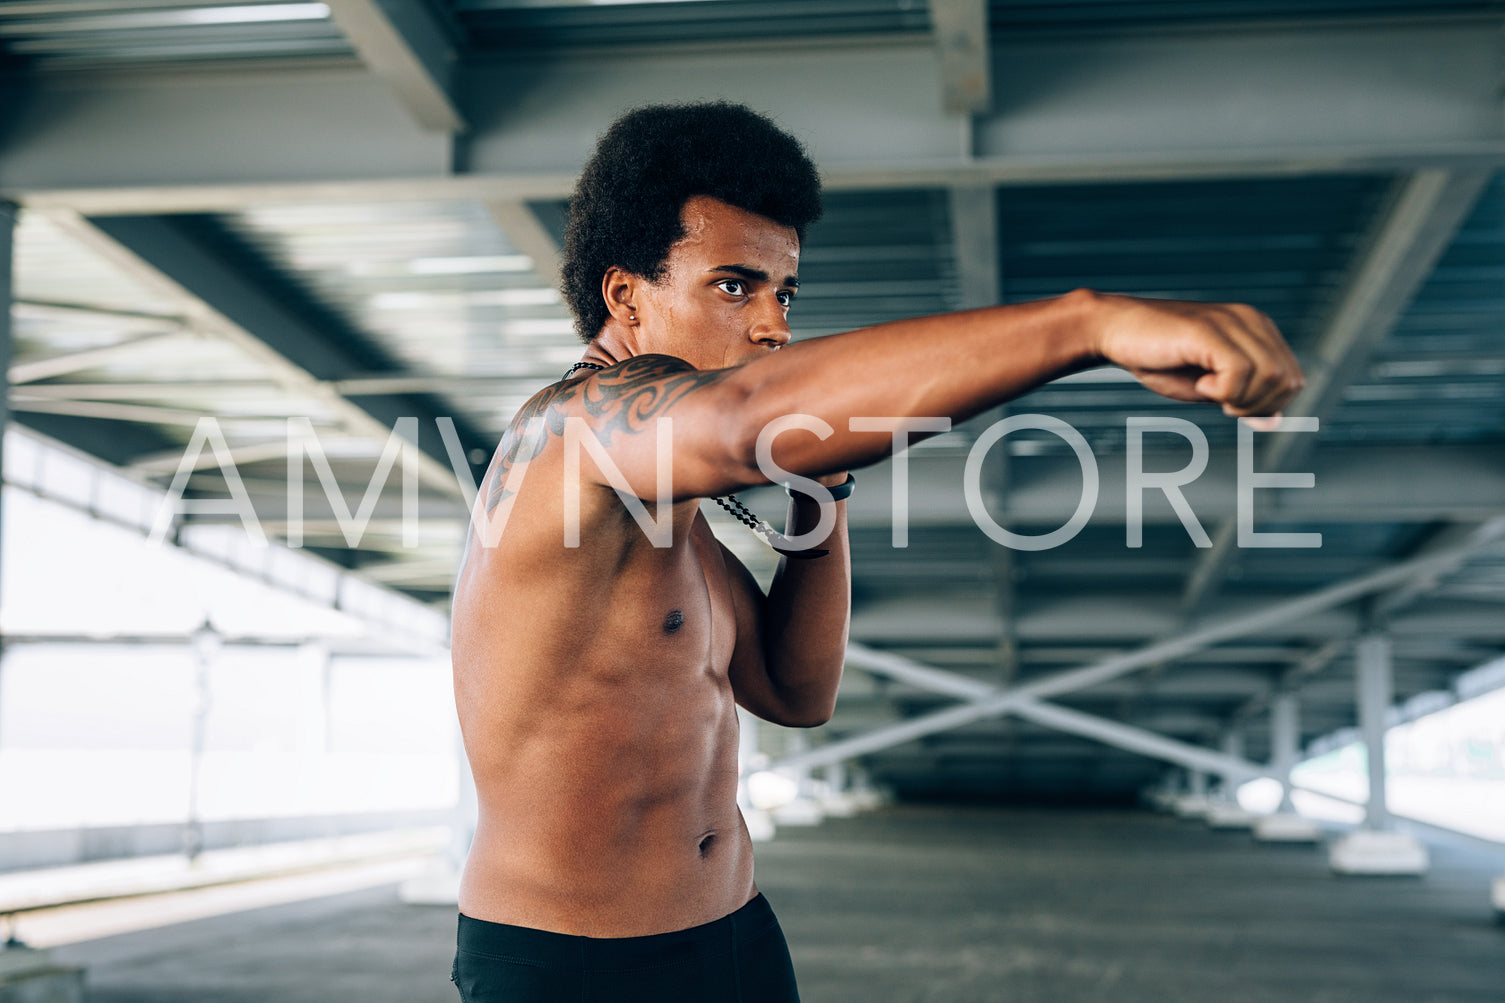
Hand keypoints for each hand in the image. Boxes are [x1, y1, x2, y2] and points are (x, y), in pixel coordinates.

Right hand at [1086, 291, 1304, 417]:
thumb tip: (1274, 421)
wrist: (1114, 331)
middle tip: (1221, 402)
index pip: (1293, 379)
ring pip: (1271, 376)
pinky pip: (1240, 370)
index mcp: (1256, 330)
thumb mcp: (1209, 387)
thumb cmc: (1158, 358)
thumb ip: (1242, 398)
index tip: (1231, 405)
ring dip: (1240, 399)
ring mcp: (1231, 322)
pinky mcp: (1208, 329)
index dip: (1267, 405)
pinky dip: (1223, 390)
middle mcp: (1250, 321)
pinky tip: (1200, 384)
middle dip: (1258, 406)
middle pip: (1289, 380)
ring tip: (1208, 390)